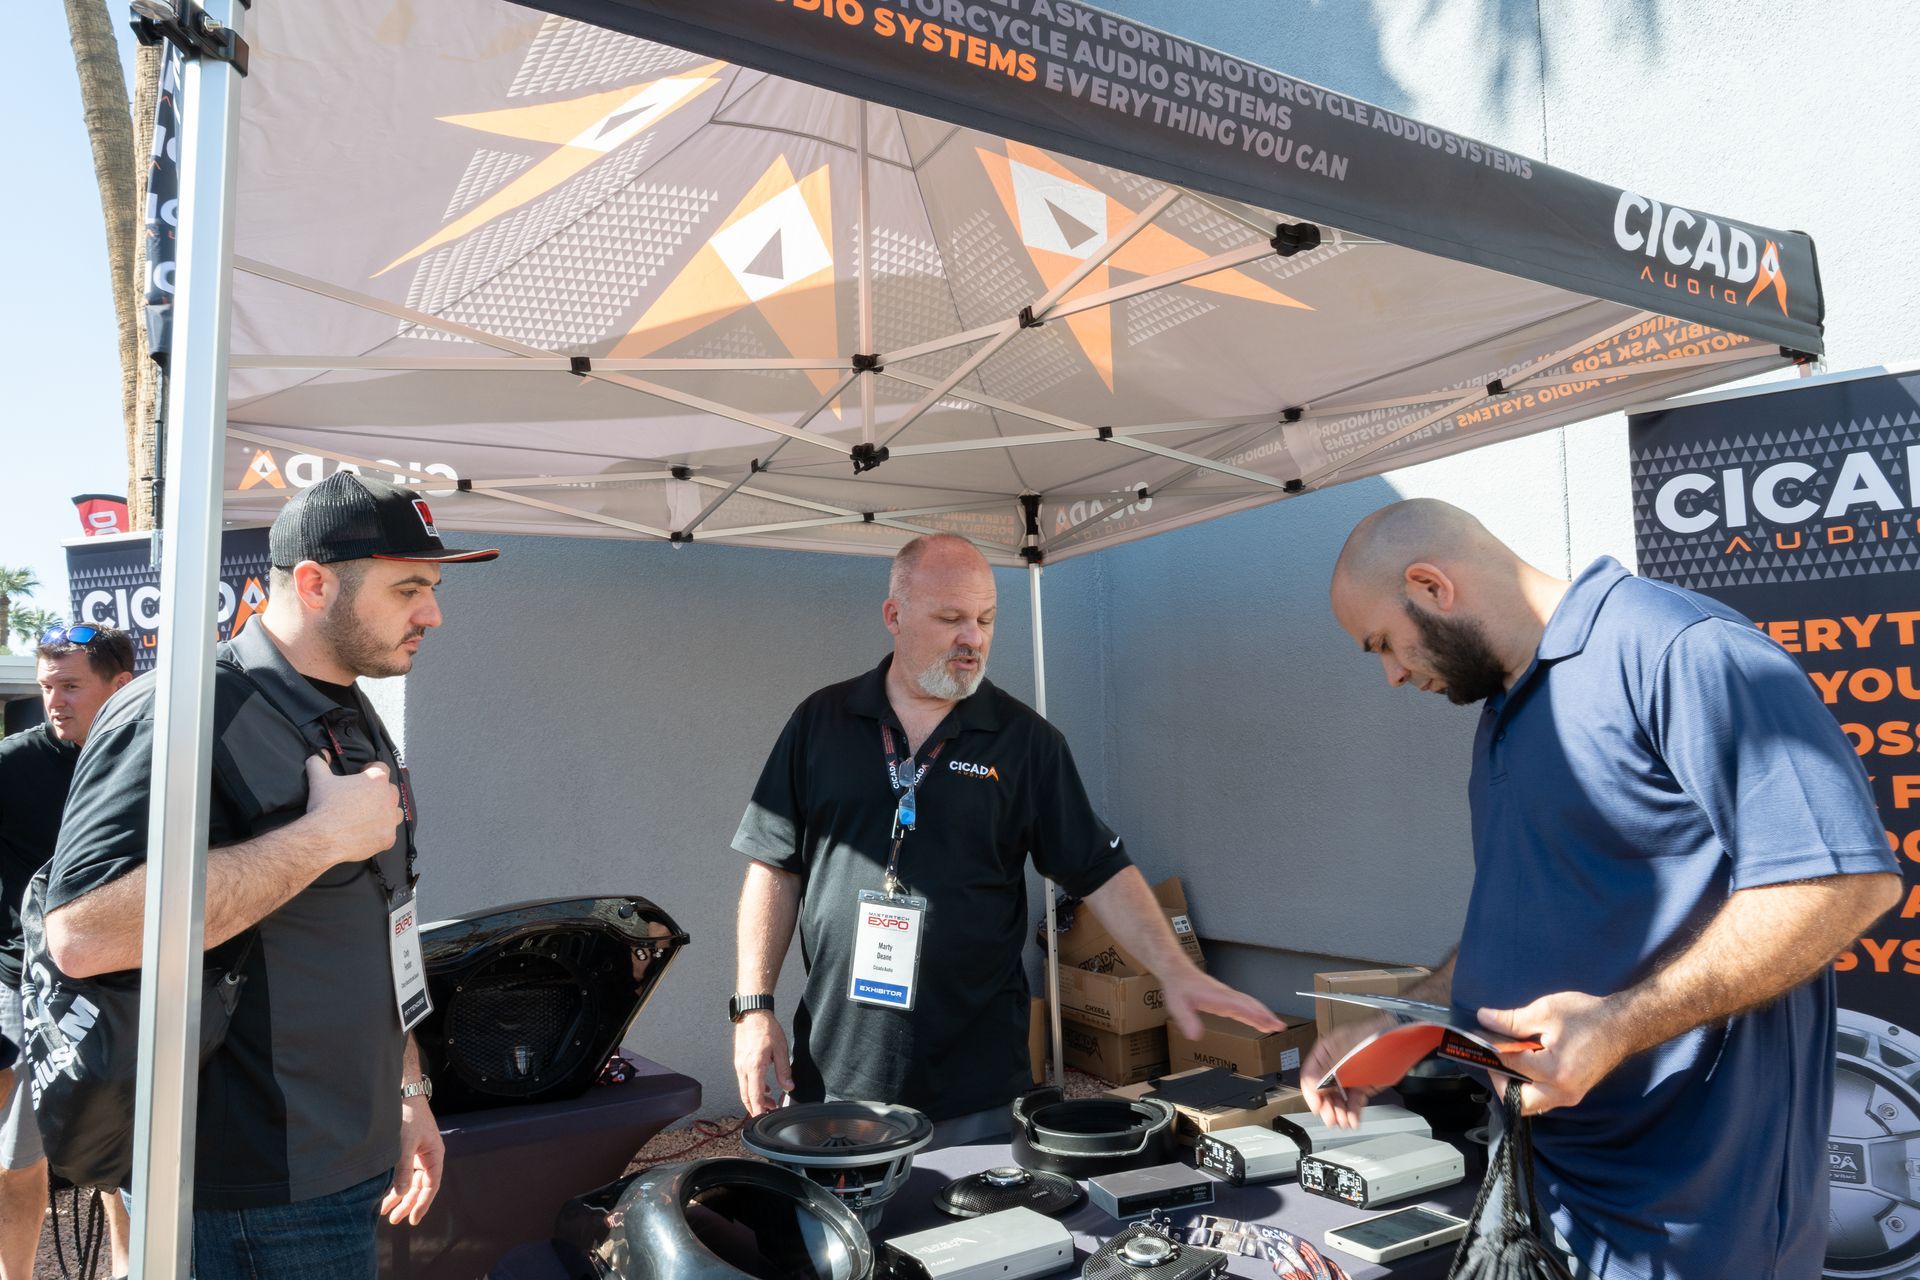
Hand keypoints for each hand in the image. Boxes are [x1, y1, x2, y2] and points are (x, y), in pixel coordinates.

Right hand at [303, 754, 401, 865]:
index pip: (381, 767)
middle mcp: (389, 798)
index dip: (370, 768)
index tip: (362, 773)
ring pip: (395, 811)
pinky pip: (390, 832)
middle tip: (363, 796)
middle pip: (390, 789)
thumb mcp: (319, 780)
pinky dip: (381, 832)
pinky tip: (369, 832)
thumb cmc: (324, 808)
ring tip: (369, 814)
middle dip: (378, 790)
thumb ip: (319, 762)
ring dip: (386, 811)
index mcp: (376, 780)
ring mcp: (390, 819)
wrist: (324, 839)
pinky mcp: (388, 838)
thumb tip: (320, 755)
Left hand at [381, 1095, 444, 1225]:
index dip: (422, 1203)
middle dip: (407, 1203)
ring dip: (399, 1196)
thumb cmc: (408, 1117)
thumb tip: (402, 1193)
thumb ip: (403, 1169)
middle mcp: (428, 1157)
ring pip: (410, 1182)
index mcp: (434, 1155)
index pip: (431, 1185)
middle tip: (394, 1220)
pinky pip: (403, 1173)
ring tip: (385, 1212)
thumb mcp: (405, 1144)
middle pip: (420, 1187)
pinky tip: (384, 1193)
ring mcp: (417, 1154)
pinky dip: (394, 1183)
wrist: (404, 1094)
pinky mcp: (407, 1150)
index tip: (413, 1219)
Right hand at [734, 1010, 793, 1115]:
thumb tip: (788, 1086)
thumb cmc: (765, 1027)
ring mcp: (739, 1065)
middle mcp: (743, 1068)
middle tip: (769, 1113)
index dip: (759, 1110)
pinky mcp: (740, 1061)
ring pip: (744, 1089)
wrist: (752, 1013)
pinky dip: (753, 1088)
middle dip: (757, 1108)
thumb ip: (784, 1071)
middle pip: (746, 1096)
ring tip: (771, 1101)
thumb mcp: (781, 1049)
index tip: (763, 1119)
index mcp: (754, 1067)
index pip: (754, 1095)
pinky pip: (744, 1080)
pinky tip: (765, 1087)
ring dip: (756, 1098)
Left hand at [1159, 967, 1283, 1041]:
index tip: (1269, 1022)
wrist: (1177, 972)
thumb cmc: (1179, 987)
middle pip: (1251, 1005)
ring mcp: (1227, 997)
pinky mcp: (1225, 999)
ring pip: (1250, 1005)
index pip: (1241, 1007)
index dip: (1256, 1015)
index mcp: (1218, 997)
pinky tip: (1259, 1021)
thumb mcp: (1178, 1006)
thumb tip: (1195, 1036)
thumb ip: (1187, 1021)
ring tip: (1276, 1026)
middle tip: (1280, 1026)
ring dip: (1264, 1015)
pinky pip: (1243, 1007)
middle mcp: (1226, 996)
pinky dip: (1254, 1014)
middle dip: (1266, 1016)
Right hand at [1300, 1014, 1393, 1127]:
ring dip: (1339, 1113)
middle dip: (1327, 1106)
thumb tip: (1311, 1084)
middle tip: (1330, 1119)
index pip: (1311, 1075)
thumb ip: (1328, 1069)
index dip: (1311, 1092)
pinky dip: (1353, 1113)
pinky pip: (1354, 1102)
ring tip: (1343, 1122)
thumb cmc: (1373, 1035)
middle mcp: (1335, 1066)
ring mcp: (1350, 1077)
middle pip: (1324, 1091)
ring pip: (1339, 1099)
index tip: (1316, 1107)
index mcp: (1326, 1053)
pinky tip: (1353, 1121)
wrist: (1401, 1039)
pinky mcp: (1364, 1086)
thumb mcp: (1346, 1051)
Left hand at [1478, 991, 1621, 1115]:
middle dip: (1501, 1081)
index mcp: (1555, 1071)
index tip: (1483, 1039)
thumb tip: (1483, 1019)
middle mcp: (1563, 1092)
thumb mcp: (1546, 1011)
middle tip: (1497, 1058)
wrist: (1622, 1025)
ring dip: (1515, 1086)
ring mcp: (1570, 1097)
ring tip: (1512, 1060)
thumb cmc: (1587, 1016)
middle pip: (1518, 1102)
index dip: (1493, 1051)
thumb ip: (1512, 1020)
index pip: (1511, 1066)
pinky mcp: (1573, 1095)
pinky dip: (1529, 1087)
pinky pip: (1543, 1099)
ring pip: (1531, 1104)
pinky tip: (1527, 1064)